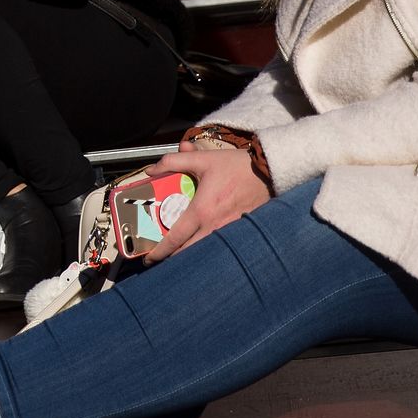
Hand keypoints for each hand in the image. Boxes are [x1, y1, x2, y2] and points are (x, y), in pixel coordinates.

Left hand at [140, 142, 271, 264]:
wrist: (269, 172)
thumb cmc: (236, 166)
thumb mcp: (203, 159)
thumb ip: (173, 161)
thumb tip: (151, 170)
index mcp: (202, 211)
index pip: (175, 239)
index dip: (160, 252)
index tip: (148, 259)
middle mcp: (215, 227)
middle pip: (188, 252)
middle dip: (171, 258)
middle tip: (158, 258)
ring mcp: (229, 232)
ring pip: (203, 251)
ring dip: (188, 255)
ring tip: (176, 253)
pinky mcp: (239, 232)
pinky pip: (218, 246)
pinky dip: (205, 249)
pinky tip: (199, 244)